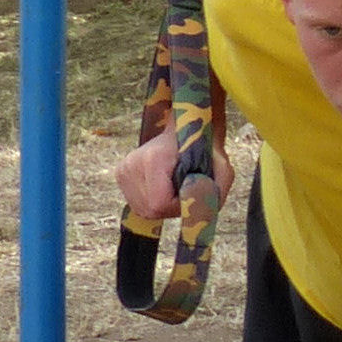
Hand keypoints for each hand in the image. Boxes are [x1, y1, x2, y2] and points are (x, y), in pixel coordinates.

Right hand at [114, 126, 232, 223]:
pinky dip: (152, 201)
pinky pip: (137, 204)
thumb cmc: (208, 152)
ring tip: (173, 185)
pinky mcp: (120, 174)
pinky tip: (162, 185)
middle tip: (183, 187)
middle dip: (171, 206)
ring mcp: (123, 169)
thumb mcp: (222, 171)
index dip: (178, 205)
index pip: (159, 204)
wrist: (188, 131)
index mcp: (154, 159)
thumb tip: (189, 209)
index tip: (189, 189)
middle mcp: (131, 164)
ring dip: (162, 205)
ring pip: (142, 209)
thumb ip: (210, 192)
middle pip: (149, 210)